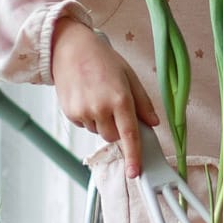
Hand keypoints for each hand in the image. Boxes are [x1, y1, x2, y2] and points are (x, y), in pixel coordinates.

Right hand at [50, 18, 157, 176]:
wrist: (70, 49)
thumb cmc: (102, 60)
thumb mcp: (129, 76)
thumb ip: (143, 102)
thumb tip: (153, 123)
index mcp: (120, 98)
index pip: (130, 134)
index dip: (134, 156)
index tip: (135, 172)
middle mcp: (100, 107)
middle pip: (114, 137)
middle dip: (117, 128)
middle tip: (114, 106)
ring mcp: (83, 112)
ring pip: (99, 132)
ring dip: (102, 122)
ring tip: (98, 96)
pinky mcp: (70, 114)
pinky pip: (85, 126)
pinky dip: (89, 118)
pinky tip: (86, 98)